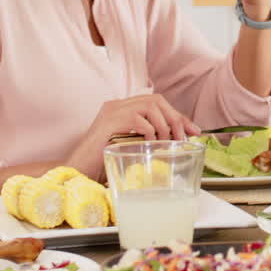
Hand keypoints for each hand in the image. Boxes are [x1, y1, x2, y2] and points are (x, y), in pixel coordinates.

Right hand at [70, 94, 200, 178]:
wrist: (76, 171)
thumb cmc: (100, 164)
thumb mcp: (129, 148)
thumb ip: (146, 141)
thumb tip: (175, 143)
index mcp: (123, 109)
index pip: (157, 103)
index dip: (178, 116)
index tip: (194, 130)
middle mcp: (117, 105)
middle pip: (155, 100)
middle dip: (175, 118)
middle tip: (183, 138)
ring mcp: (112, 111)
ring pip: (150, 105)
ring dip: (164, 125)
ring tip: (166, 143)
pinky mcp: (109, 121)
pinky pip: (138, 119)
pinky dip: (150, 131)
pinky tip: (149, 145)